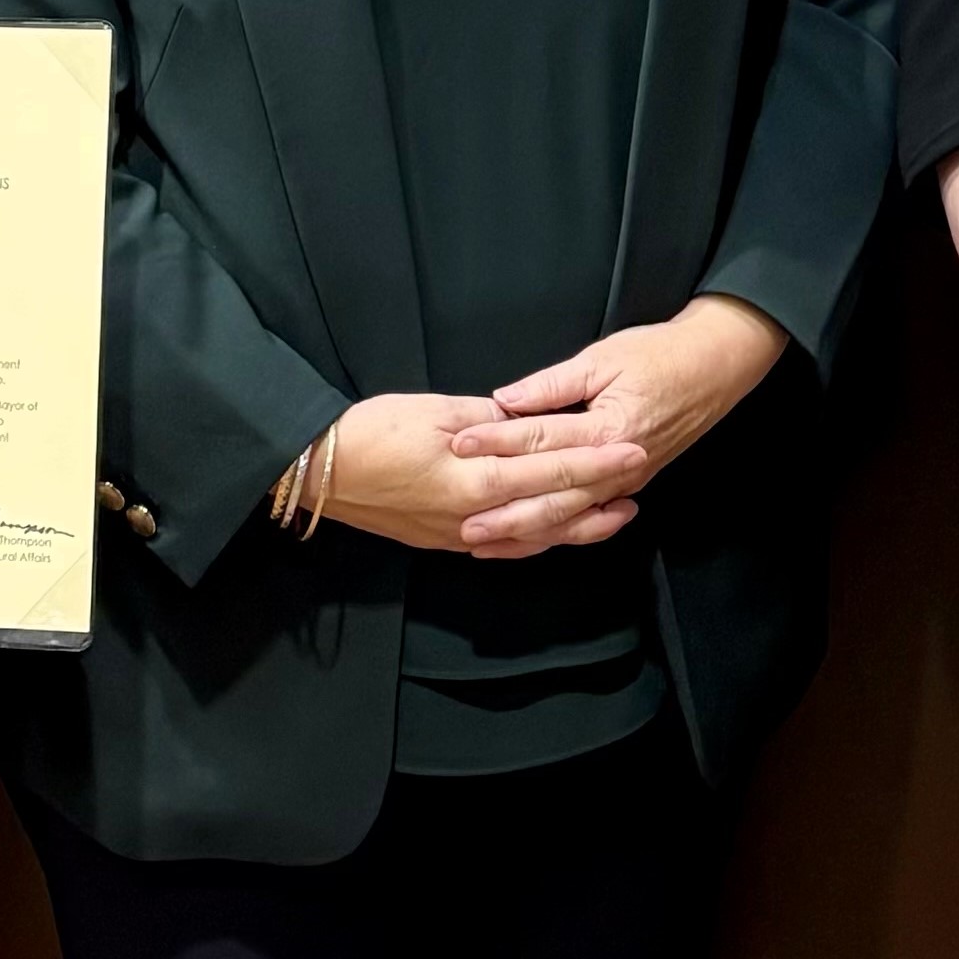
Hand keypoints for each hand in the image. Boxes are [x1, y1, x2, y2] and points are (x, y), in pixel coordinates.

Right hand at [313, 392, 653, 557]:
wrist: (319, 471)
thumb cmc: (371, 432)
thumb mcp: (435, 411)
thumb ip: (490, 421)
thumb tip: (526, 422)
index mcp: (477, 479)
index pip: (553, 468)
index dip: (597, 461)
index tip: (634, 451)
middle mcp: (476, 516)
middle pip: (554, 508)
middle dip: (600, 494)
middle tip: (639, 479)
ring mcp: (460, 535)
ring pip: (535, 536)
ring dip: (579, 526)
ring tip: (617, 513)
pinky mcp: (445, 541)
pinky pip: (506, 547)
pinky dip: (539, 541)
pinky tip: (558, 534)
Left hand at [454, 298, 785, 545]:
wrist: (716, 367)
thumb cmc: (661, 355)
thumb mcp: (604, 357)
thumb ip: (554, 385)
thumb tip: (506, 399)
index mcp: (609, 430)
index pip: (541, 439)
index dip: (497, 441)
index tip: (459, 445)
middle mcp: (617, 467)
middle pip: (552, 495)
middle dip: (505, 510)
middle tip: (462, 522)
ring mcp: (625, 483)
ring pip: (569, 517)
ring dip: (526, 532)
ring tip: (486, 542)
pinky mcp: (627, 486)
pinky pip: (587, 517)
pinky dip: (556, 531)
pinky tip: (529, 539)